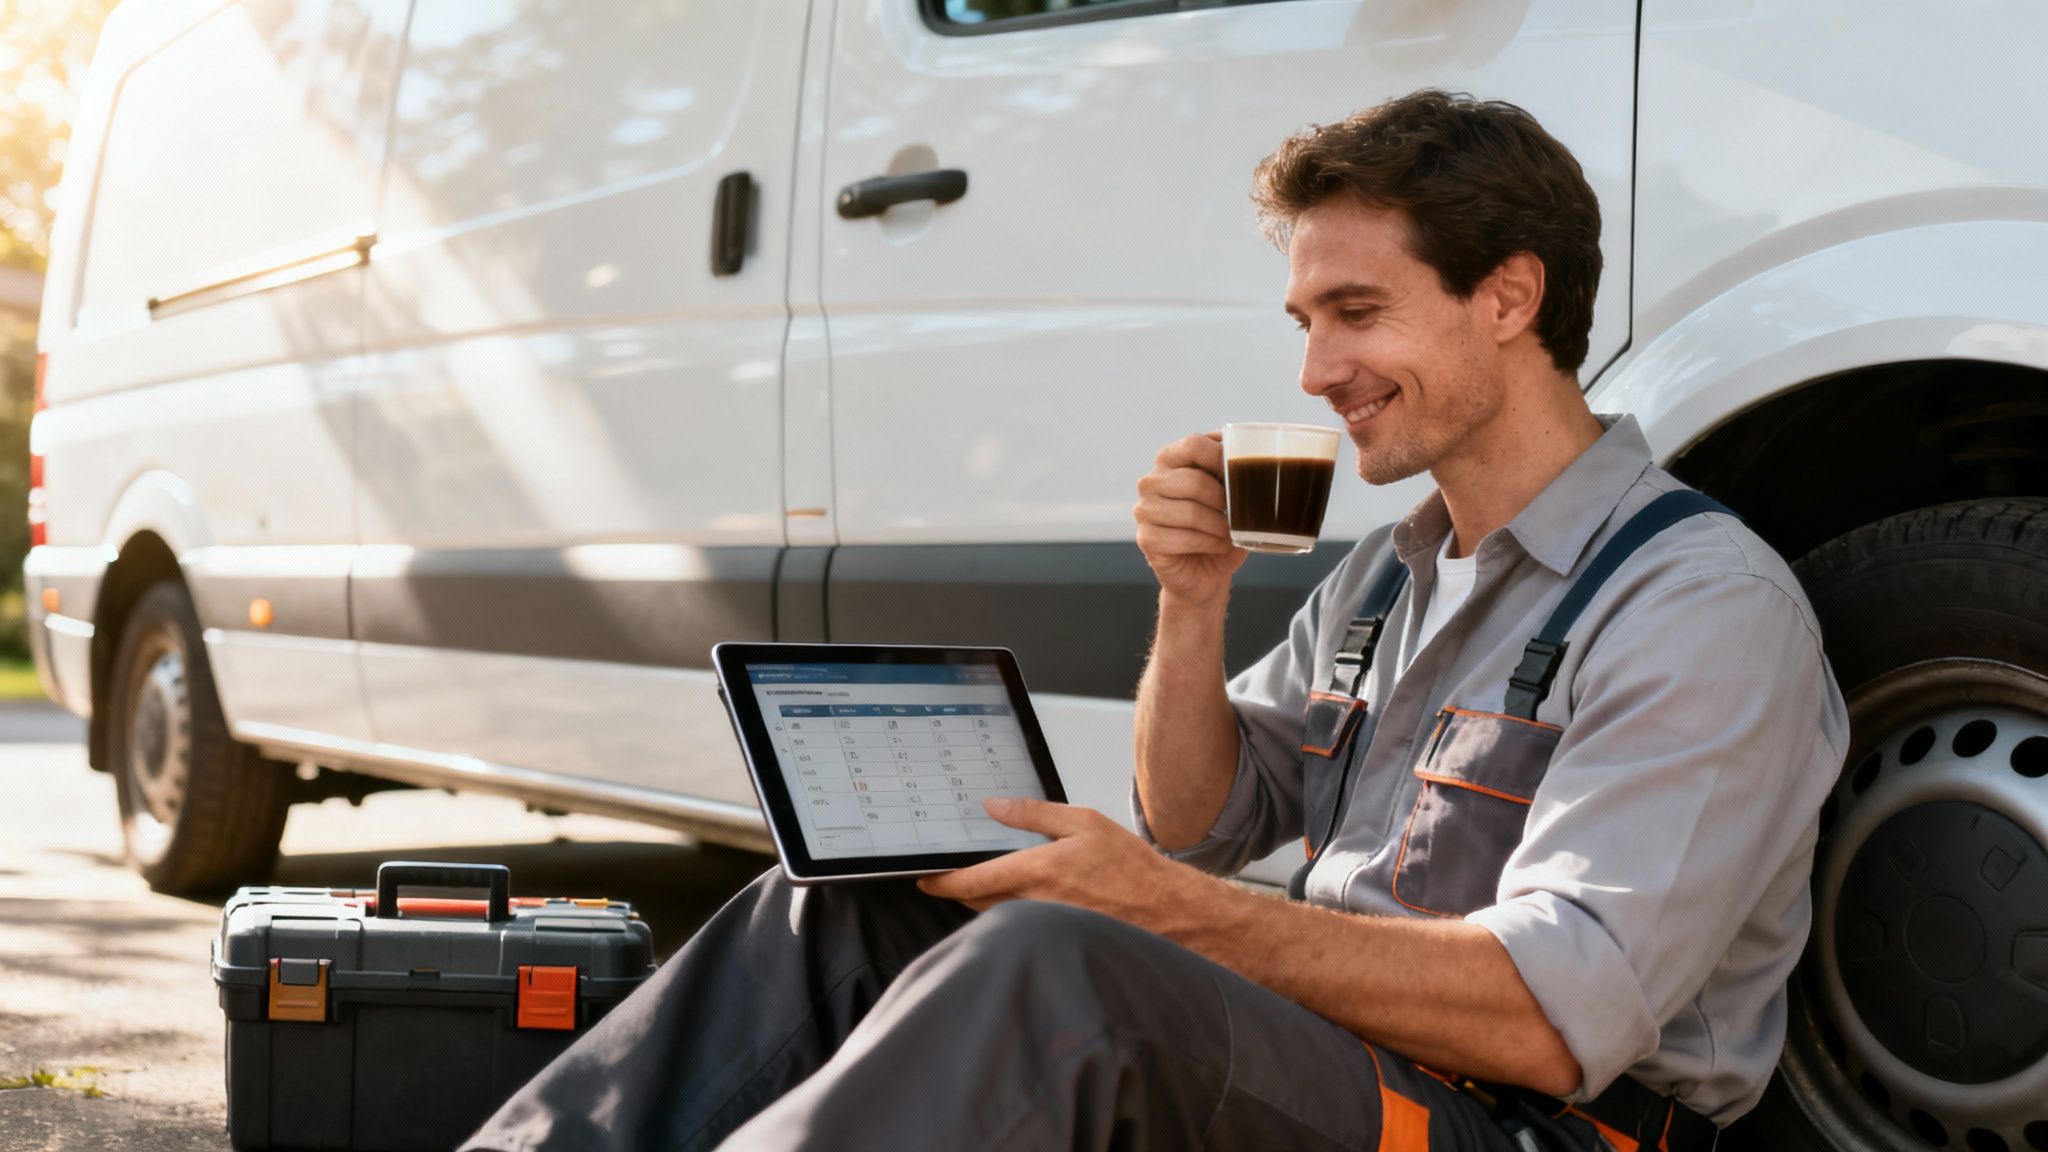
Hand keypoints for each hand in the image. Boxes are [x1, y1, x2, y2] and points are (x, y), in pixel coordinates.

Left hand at [917, 797, 1205, 926]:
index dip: (942, 882)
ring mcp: (1044, 929)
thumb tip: (995, 806)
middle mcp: (1035, 905)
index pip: (972, 882)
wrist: (1168, 912)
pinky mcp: (1055, 942)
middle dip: (964, 889)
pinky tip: (1030, 902)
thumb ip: (1034, 814)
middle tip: (958, 872)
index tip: (925, 878)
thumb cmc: (1132, 869)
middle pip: (977, 902)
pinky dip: (1014, 916)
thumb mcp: (1084, 823)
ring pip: (998, 917)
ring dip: (989, 902)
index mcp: (1037, 871)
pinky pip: (1022, 929)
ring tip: (996, 883)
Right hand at [1133, 433, 1246, 608]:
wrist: (1204, 573)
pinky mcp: (1146, 538)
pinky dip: (1211, 544)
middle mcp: (1151, 482)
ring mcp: (1144, 510)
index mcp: (1170, 460)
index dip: (1221, 457)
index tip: (1242, 473)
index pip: (1193, 444)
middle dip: (1223, 500)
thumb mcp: (1229, 495)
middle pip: (1193, 481)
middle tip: (1238, 513)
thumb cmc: (1219, 528)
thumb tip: (1249, 451)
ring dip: (1219, 526)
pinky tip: (1219, 546)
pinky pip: (1185, 538)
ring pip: (1191, 512)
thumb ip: (1232, 471)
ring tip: (1230, 532)